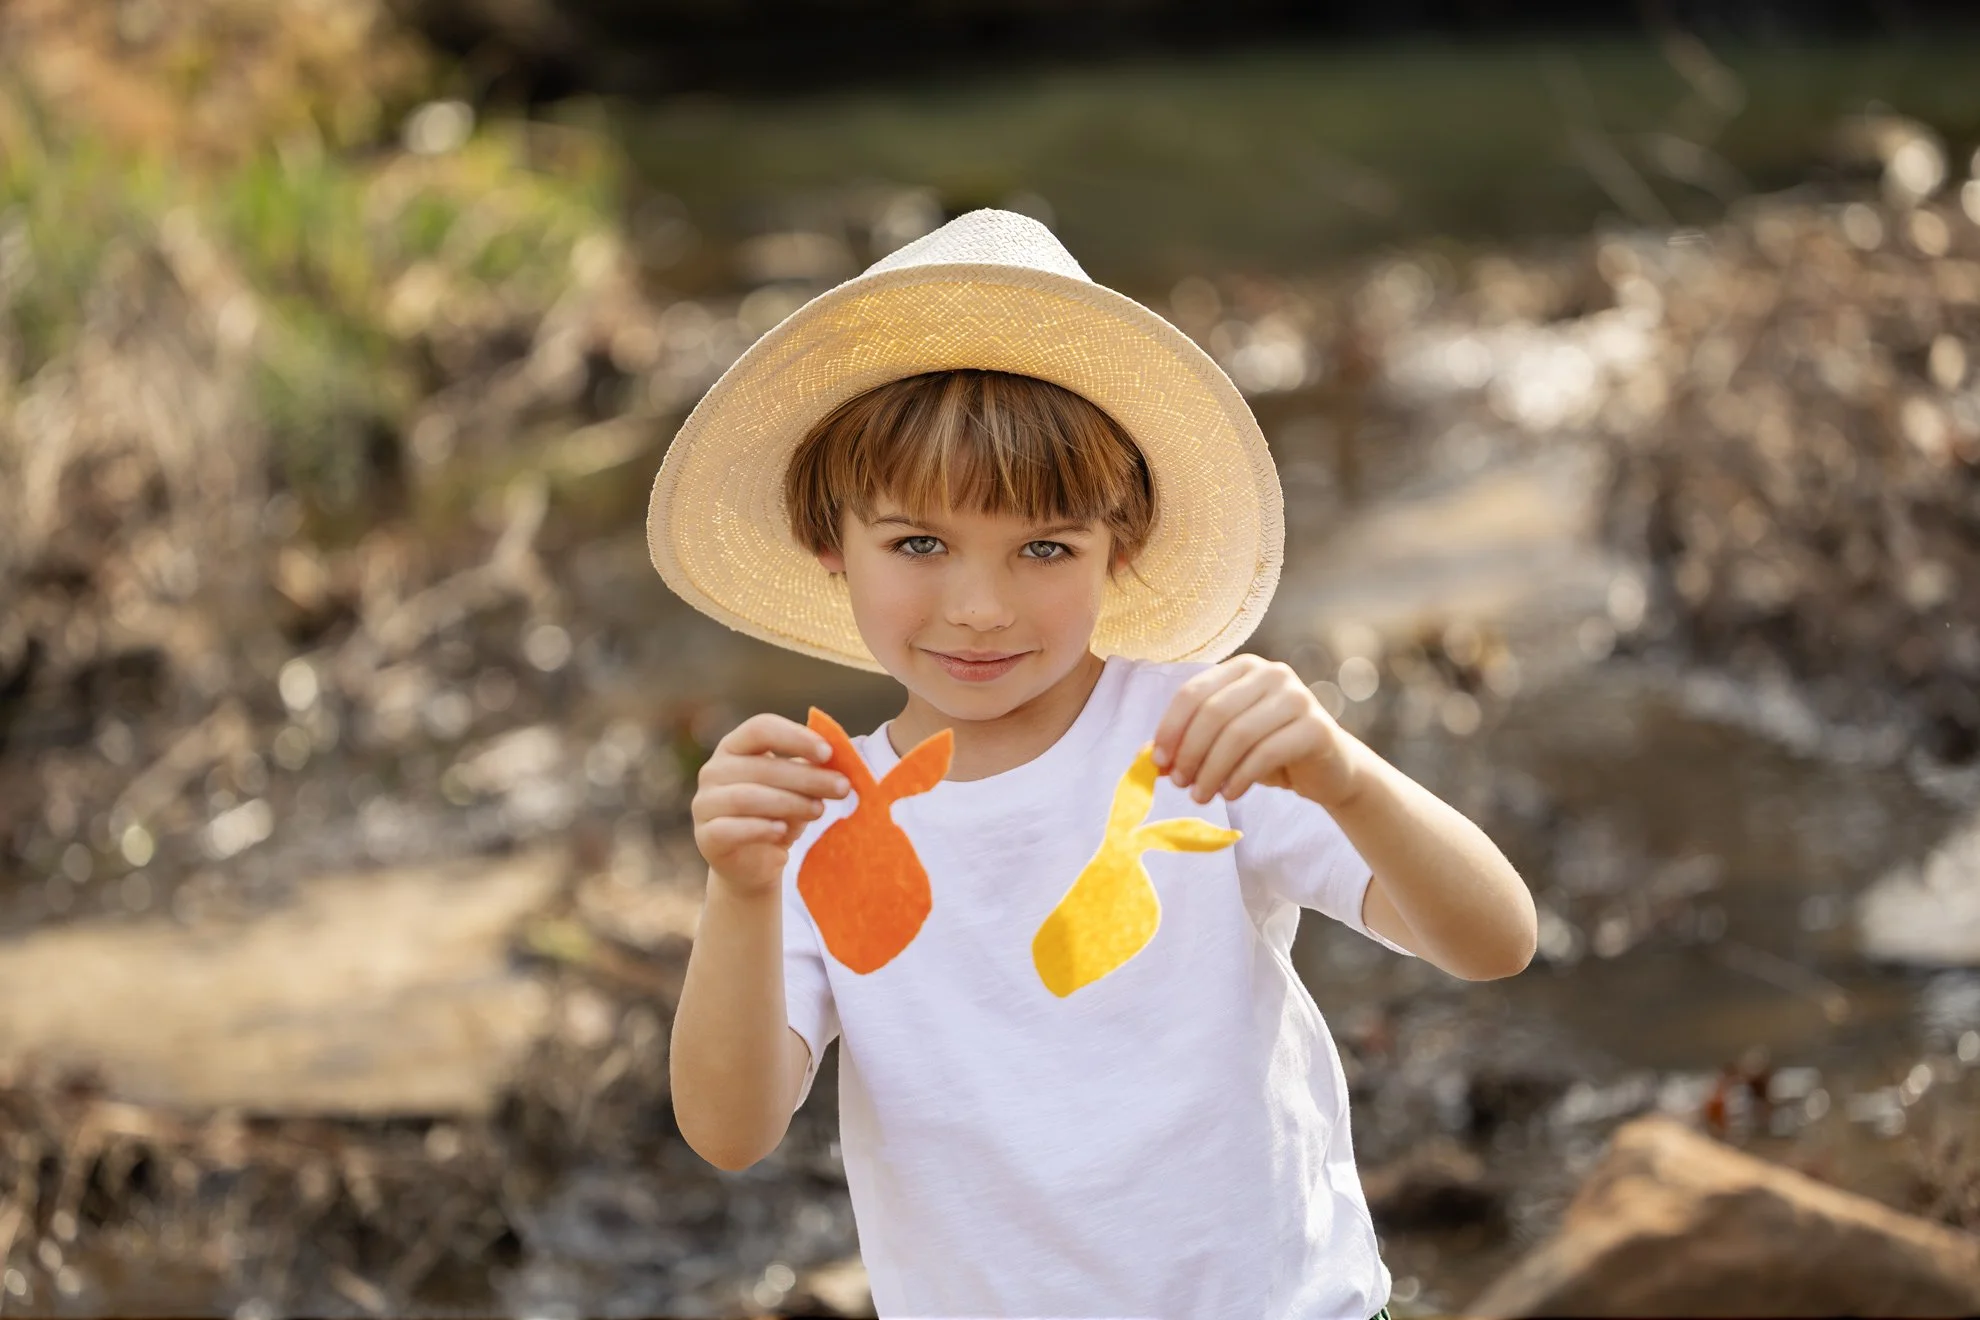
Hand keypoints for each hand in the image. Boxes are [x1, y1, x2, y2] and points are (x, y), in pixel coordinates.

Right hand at [691, 713, 851, 897]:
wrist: (755, 864)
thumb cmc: (779, 815)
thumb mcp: (798, 788)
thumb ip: (813, 769)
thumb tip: (846, 757)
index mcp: (735, 747)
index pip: (760, 728)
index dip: (795, 737)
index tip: (828, 753)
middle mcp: (714, 770)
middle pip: (760, 766)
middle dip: (806, 777)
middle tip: (842, 788)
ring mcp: (704, 803)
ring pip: (747, 797)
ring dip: (789, 802)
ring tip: (819, 810)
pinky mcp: (706, 837)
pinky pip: (730, 829)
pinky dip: (759, 828)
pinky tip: (782, 830)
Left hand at [1150, 654, 1363, 809]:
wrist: (1329, 770)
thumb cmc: (1269, 751)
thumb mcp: (1225, 742)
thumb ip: (1190, 741)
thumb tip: (1146, 757)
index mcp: (1244, 667)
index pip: (1194, 692)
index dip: (1170, 728)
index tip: (1158, 761)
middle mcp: (1272, 673)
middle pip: (1213, 713)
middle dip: (1190, 752)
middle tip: (1178, 783)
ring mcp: (1297, 697)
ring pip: (1238, 735)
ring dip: (1212, 770)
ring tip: (1201, 795)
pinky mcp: (1316, 727)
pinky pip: (1265, 754)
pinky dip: (1240, 777)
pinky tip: (1229, 794)